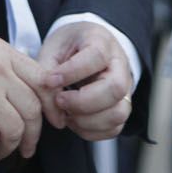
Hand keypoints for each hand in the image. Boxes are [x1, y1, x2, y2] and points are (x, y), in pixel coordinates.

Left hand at [36, 22, 133, 140]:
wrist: (83, 47)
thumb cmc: (67, 47)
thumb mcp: (52, 49)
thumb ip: (46, 76)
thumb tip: (55, 114)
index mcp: (102, 41)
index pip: (97, 56)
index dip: (72, 72)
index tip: (50, 80)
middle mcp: (119, 65)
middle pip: (115, 88)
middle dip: (82, 102)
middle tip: (59, 100)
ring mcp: (125, 88)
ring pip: (118, 113)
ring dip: (86, 120)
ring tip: (66, 112)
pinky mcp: (121, 108)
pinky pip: (113, 128)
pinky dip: (89, 131)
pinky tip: (73, 119)